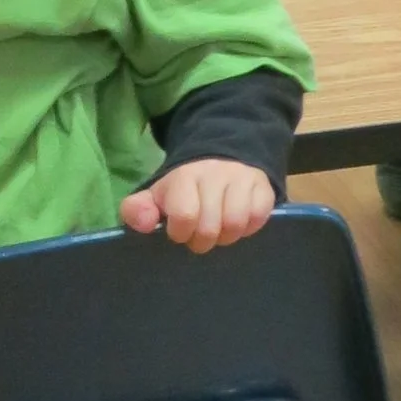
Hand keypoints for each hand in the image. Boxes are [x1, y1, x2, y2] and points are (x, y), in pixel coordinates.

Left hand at [120, 161, 275, 252]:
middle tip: (200, 237)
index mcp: (184, 177)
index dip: (181, 233)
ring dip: (226, 237)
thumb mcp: (155, 197)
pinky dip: (248, 228)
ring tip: (220, 232)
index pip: (185, 215)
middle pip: (211, 226)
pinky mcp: (264, 186)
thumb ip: (137, 210)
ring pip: (237, 223)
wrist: (220, 160)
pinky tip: (239, 224)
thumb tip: (146, 225)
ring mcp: (243, 178)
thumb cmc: (183, 190)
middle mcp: (215, 174)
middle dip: (203, 241)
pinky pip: (259, 217)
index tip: (180, 233)